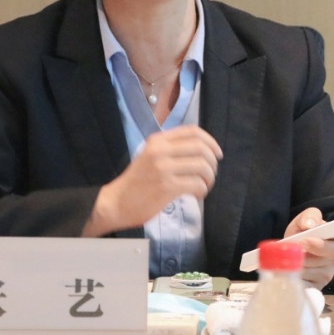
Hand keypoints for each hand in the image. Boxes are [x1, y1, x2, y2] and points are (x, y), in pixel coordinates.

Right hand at [83, 125, 222, 235]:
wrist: (116, 203)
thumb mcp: (150, 156)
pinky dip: (202, 190)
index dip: (210, 141)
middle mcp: (160, 150)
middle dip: (213, 162)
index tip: (217, 153)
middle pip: (201, 148)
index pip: (192, 131)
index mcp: (158, 140)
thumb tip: (202, 150)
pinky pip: (196, 184)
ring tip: (203, 186)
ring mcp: (163, 168)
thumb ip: (171, 149)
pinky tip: (196, 195)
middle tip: (210, 174)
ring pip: (202, 166)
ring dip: (209, 178)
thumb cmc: (136, 182)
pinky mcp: (166, 187)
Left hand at [285, 209, 333, 288]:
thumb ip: (310, 216)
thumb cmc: (300, 233)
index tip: (305, 240)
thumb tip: (309, 224)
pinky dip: (297, 278)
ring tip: (289, 258)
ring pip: (315, 273)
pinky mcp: (316, 287)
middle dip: (309, 256)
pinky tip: (290, 271)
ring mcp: (326, 274)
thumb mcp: (303, 221)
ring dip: (300, 265)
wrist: (290, 249)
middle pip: (328, 262)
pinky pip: (308, 285)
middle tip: (293, 251)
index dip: (322, 245)